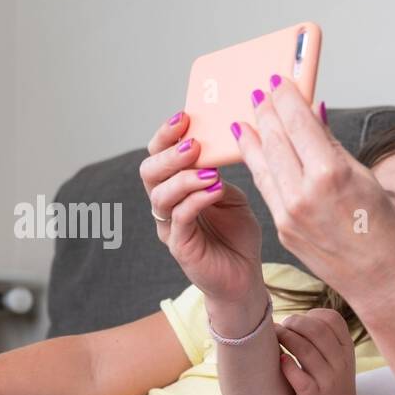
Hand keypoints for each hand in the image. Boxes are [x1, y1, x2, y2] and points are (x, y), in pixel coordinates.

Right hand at [140, 111, 263, 303]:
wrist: (244, 277)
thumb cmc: (238, 237)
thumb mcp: (233, 197)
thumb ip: (219, 173)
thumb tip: (220, 146)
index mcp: (175, 188)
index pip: (159, 155)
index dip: (165, 135)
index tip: (184, 117)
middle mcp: (166, 205)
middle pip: (149, 171)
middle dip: (170, 154)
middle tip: (194, 144)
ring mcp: (169, 226)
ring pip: (160, 194)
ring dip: (185, 177)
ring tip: (211, 172)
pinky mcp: (179, 245)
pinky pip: (180, 216)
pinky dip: (196, 199)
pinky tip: (216, 189)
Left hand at [232, 78, 394, 308]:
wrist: (380, 279)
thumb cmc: (383, 229)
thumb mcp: (365, 178)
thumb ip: (332, 146)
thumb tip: (314, 116)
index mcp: (331, 173)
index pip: (298, 121)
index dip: (286, 97)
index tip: (280, 81)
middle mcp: (304, 192)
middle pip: (276, 137)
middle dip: (268, 110)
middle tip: (262, 92)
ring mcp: (288, 213)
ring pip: (263, 161)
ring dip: (255, 134)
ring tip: (250, 115)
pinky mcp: (282, 229)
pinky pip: (265, 186)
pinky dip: (258, 163)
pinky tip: (254, 149)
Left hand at [274, 309, 369, 394]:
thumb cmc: (330, 382)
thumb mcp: (337, 358)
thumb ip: (323, 338)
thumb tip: (291, 318)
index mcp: (346, 349)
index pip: (332, 320)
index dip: (311, 315)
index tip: (296, 322)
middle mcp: (340, 363)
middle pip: (317, 331)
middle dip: (294, 323)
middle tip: (280, 327)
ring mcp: (328, 380)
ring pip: (305, 350)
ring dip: (285, 339)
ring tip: (273, 338)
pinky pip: (299, 377)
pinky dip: (286, 365)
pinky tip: (280, 360)